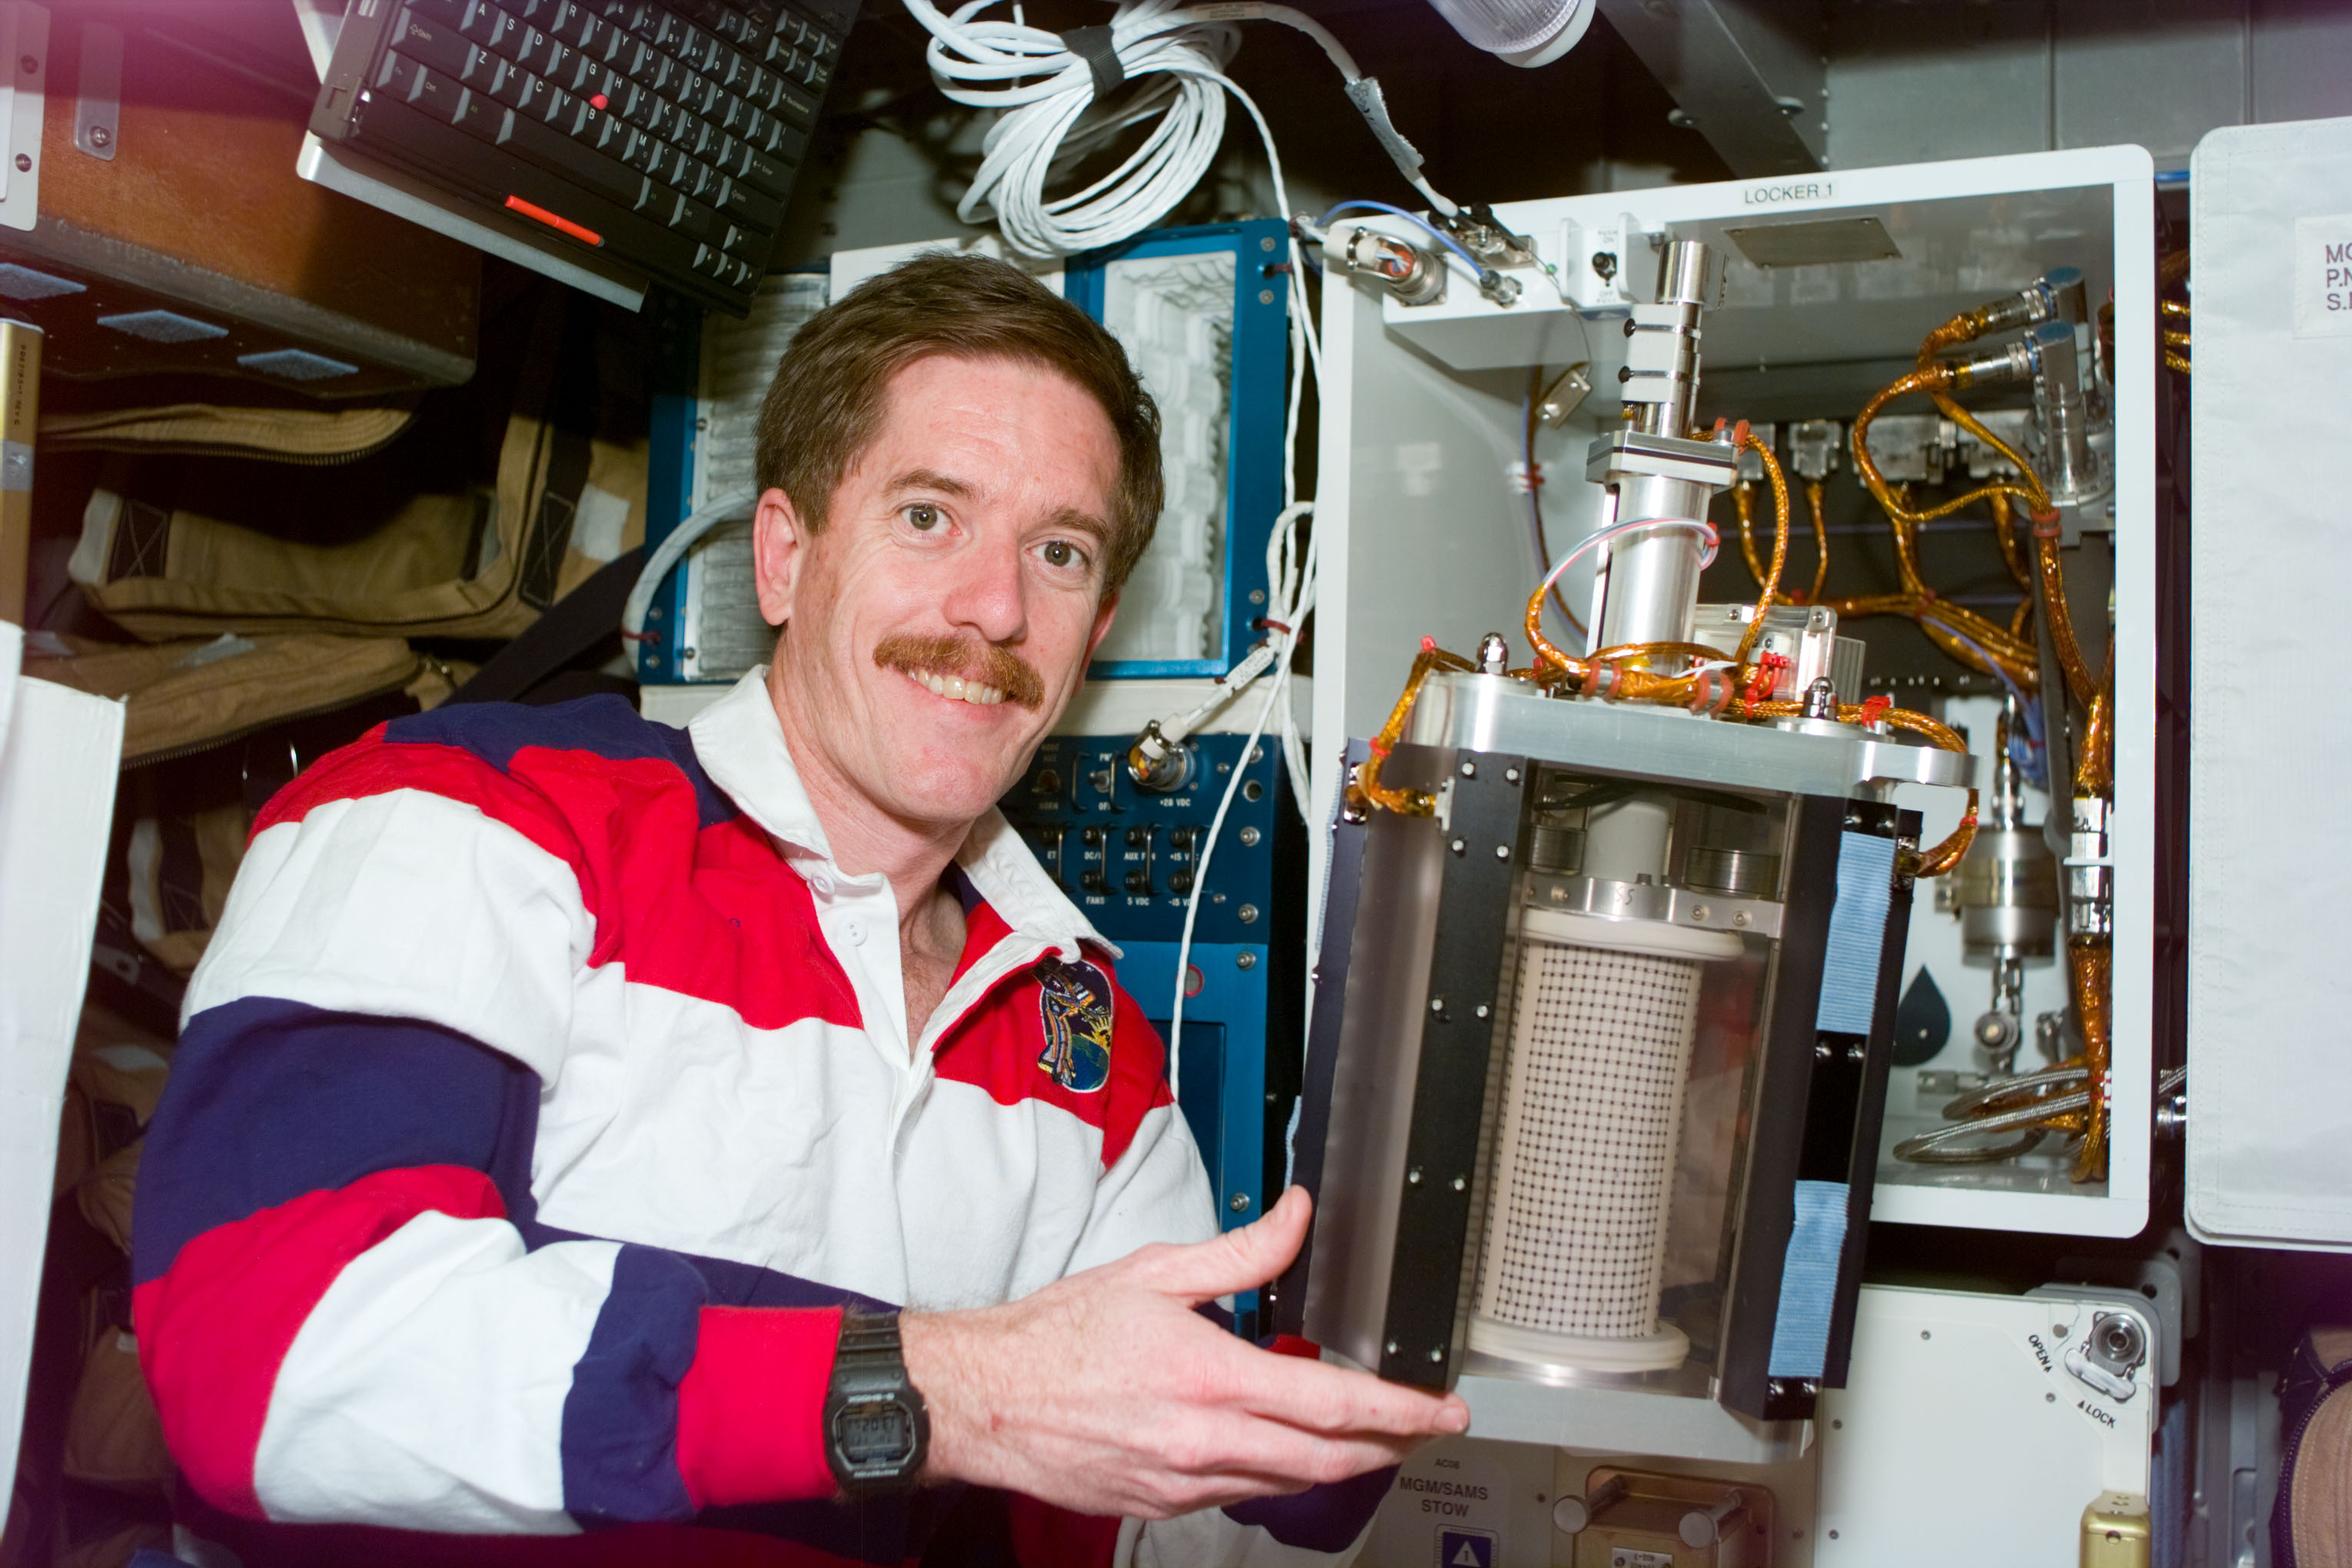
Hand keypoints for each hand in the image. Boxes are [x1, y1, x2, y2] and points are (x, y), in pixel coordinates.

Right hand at [900, 1186, 1468, 1518]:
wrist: (986, 1400)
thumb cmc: (1058, 1336)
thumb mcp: (1155, 1271)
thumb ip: (1241, 1252)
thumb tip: (1297, 1217)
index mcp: (1211, 1377)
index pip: (1334, 1403)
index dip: (1401, 1410)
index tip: (1441, 1410)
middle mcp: (1206, 1441)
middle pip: (1328, 1459)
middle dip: (1389, 1446)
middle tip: (1423, 1430)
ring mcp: (1186, 1483)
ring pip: (1289, 1484)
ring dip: (1337, 1463)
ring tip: (1367, 1438)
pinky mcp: (1163, 1506)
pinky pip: (1240, 1494)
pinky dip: (1274, 1473)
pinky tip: (1278, 1448)